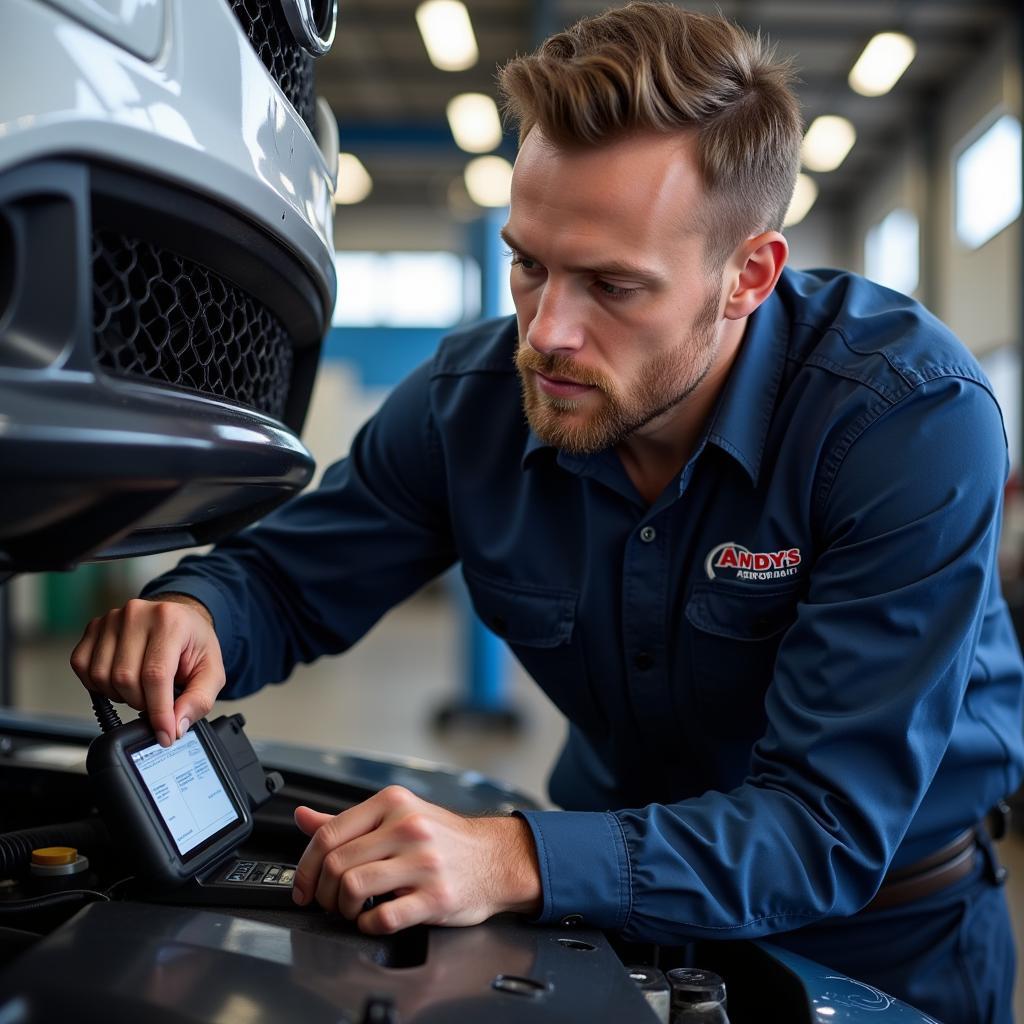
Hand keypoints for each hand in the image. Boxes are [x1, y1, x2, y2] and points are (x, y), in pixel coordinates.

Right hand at [70, 595, 224, 747]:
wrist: (180, 620)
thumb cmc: (193, 642)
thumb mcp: (211, 671)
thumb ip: (199, 700)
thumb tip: (177, 725)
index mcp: (171, 621)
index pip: (156, 674)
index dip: (159, 711)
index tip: (164, 734)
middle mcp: (137, 614)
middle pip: (125, 678)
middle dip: (141, 702)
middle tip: (156, 699)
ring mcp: (112, 619)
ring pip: (102, 676)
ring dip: (120, 694)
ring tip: (140, 687)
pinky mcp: (93, 627)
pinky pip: (82, 667)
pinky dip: (99, 684)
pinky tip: (119, 681)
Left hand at [293, 785, 541, 933]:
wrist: (495, 857)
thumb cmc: (445, 839)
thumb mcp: (399, 815)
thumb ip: (348, 820)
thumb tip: (302, 816)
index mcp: (393, 803)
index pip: (329, 833)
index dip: (306, 866)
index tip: (304, 885)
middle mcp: (407, 827)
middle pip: (337, 864)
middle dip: (323, 892)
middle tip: (330, 902)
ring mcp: (423, 861)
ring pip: (353, 887)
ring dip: (343, 909)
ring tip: (353, 910)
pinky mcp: (436, 895)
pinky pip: (384, 917)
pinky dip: (369, 925)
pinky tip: (375, 920)